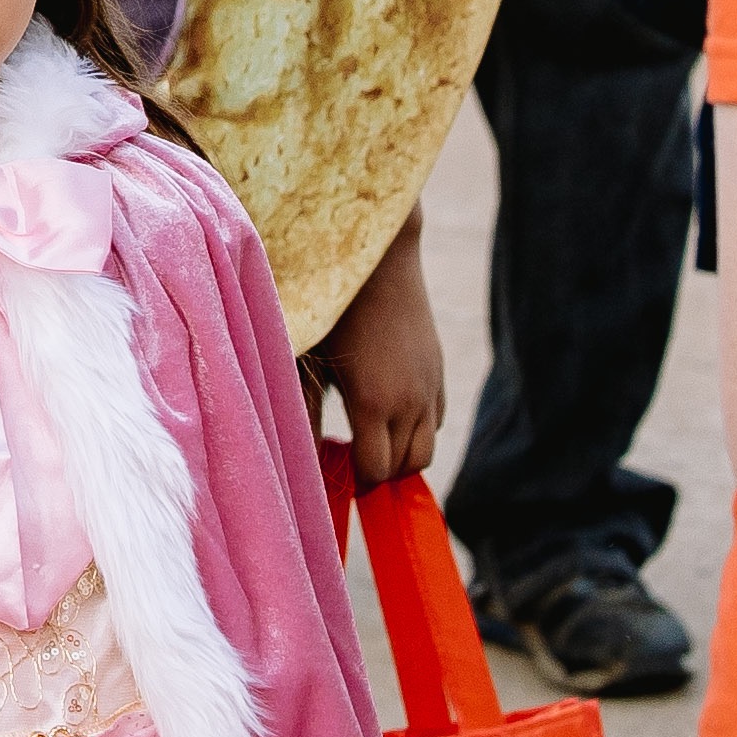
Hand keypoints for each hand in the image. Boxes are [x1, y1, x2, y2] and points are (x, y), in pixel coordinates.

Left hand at [309, 208, 443, 486]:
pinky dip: (417, 431)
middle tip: (348, 467)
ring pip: (426, 449)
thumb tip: (297, 453)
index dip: (357, 482)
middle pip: (405, 468)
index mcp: (373, 401)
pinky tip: (387, 417)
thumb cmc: (329, 300)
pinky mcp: (438, 369)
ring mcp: (429, 385)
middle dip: (379, 476)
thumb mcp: (309, 355)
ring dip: (400, 457)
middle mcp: (409, 400)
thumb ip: (304, 407)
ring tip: (366, 446)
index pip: (375, 470)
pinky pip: (436, 420)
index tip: (335, 476)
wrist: (377, 254)